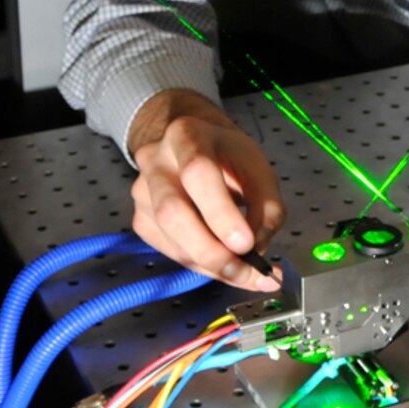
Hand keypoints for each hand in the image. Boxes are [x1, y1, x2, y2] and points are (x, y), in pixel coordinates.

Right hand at [127, 89, 284, 292]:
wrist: (193, 145)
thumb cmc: (228, 156)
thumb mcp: (259, 169)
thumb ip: (267, 208)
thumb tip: (258, 249)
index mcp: (186, 135)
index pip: (198, 173)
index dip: (220, 213)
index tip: (246, 244)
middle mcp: (155, 161)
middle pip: (173, 212)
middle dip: (210, 251)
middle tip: (244, 271)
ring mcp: (142, 192)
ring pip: (169, 238)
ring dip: (209, 264)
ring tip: (244, 272)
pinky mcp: (141, 219)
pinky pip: (169, 251)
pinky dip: (199, 265)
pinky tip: (221, 264)